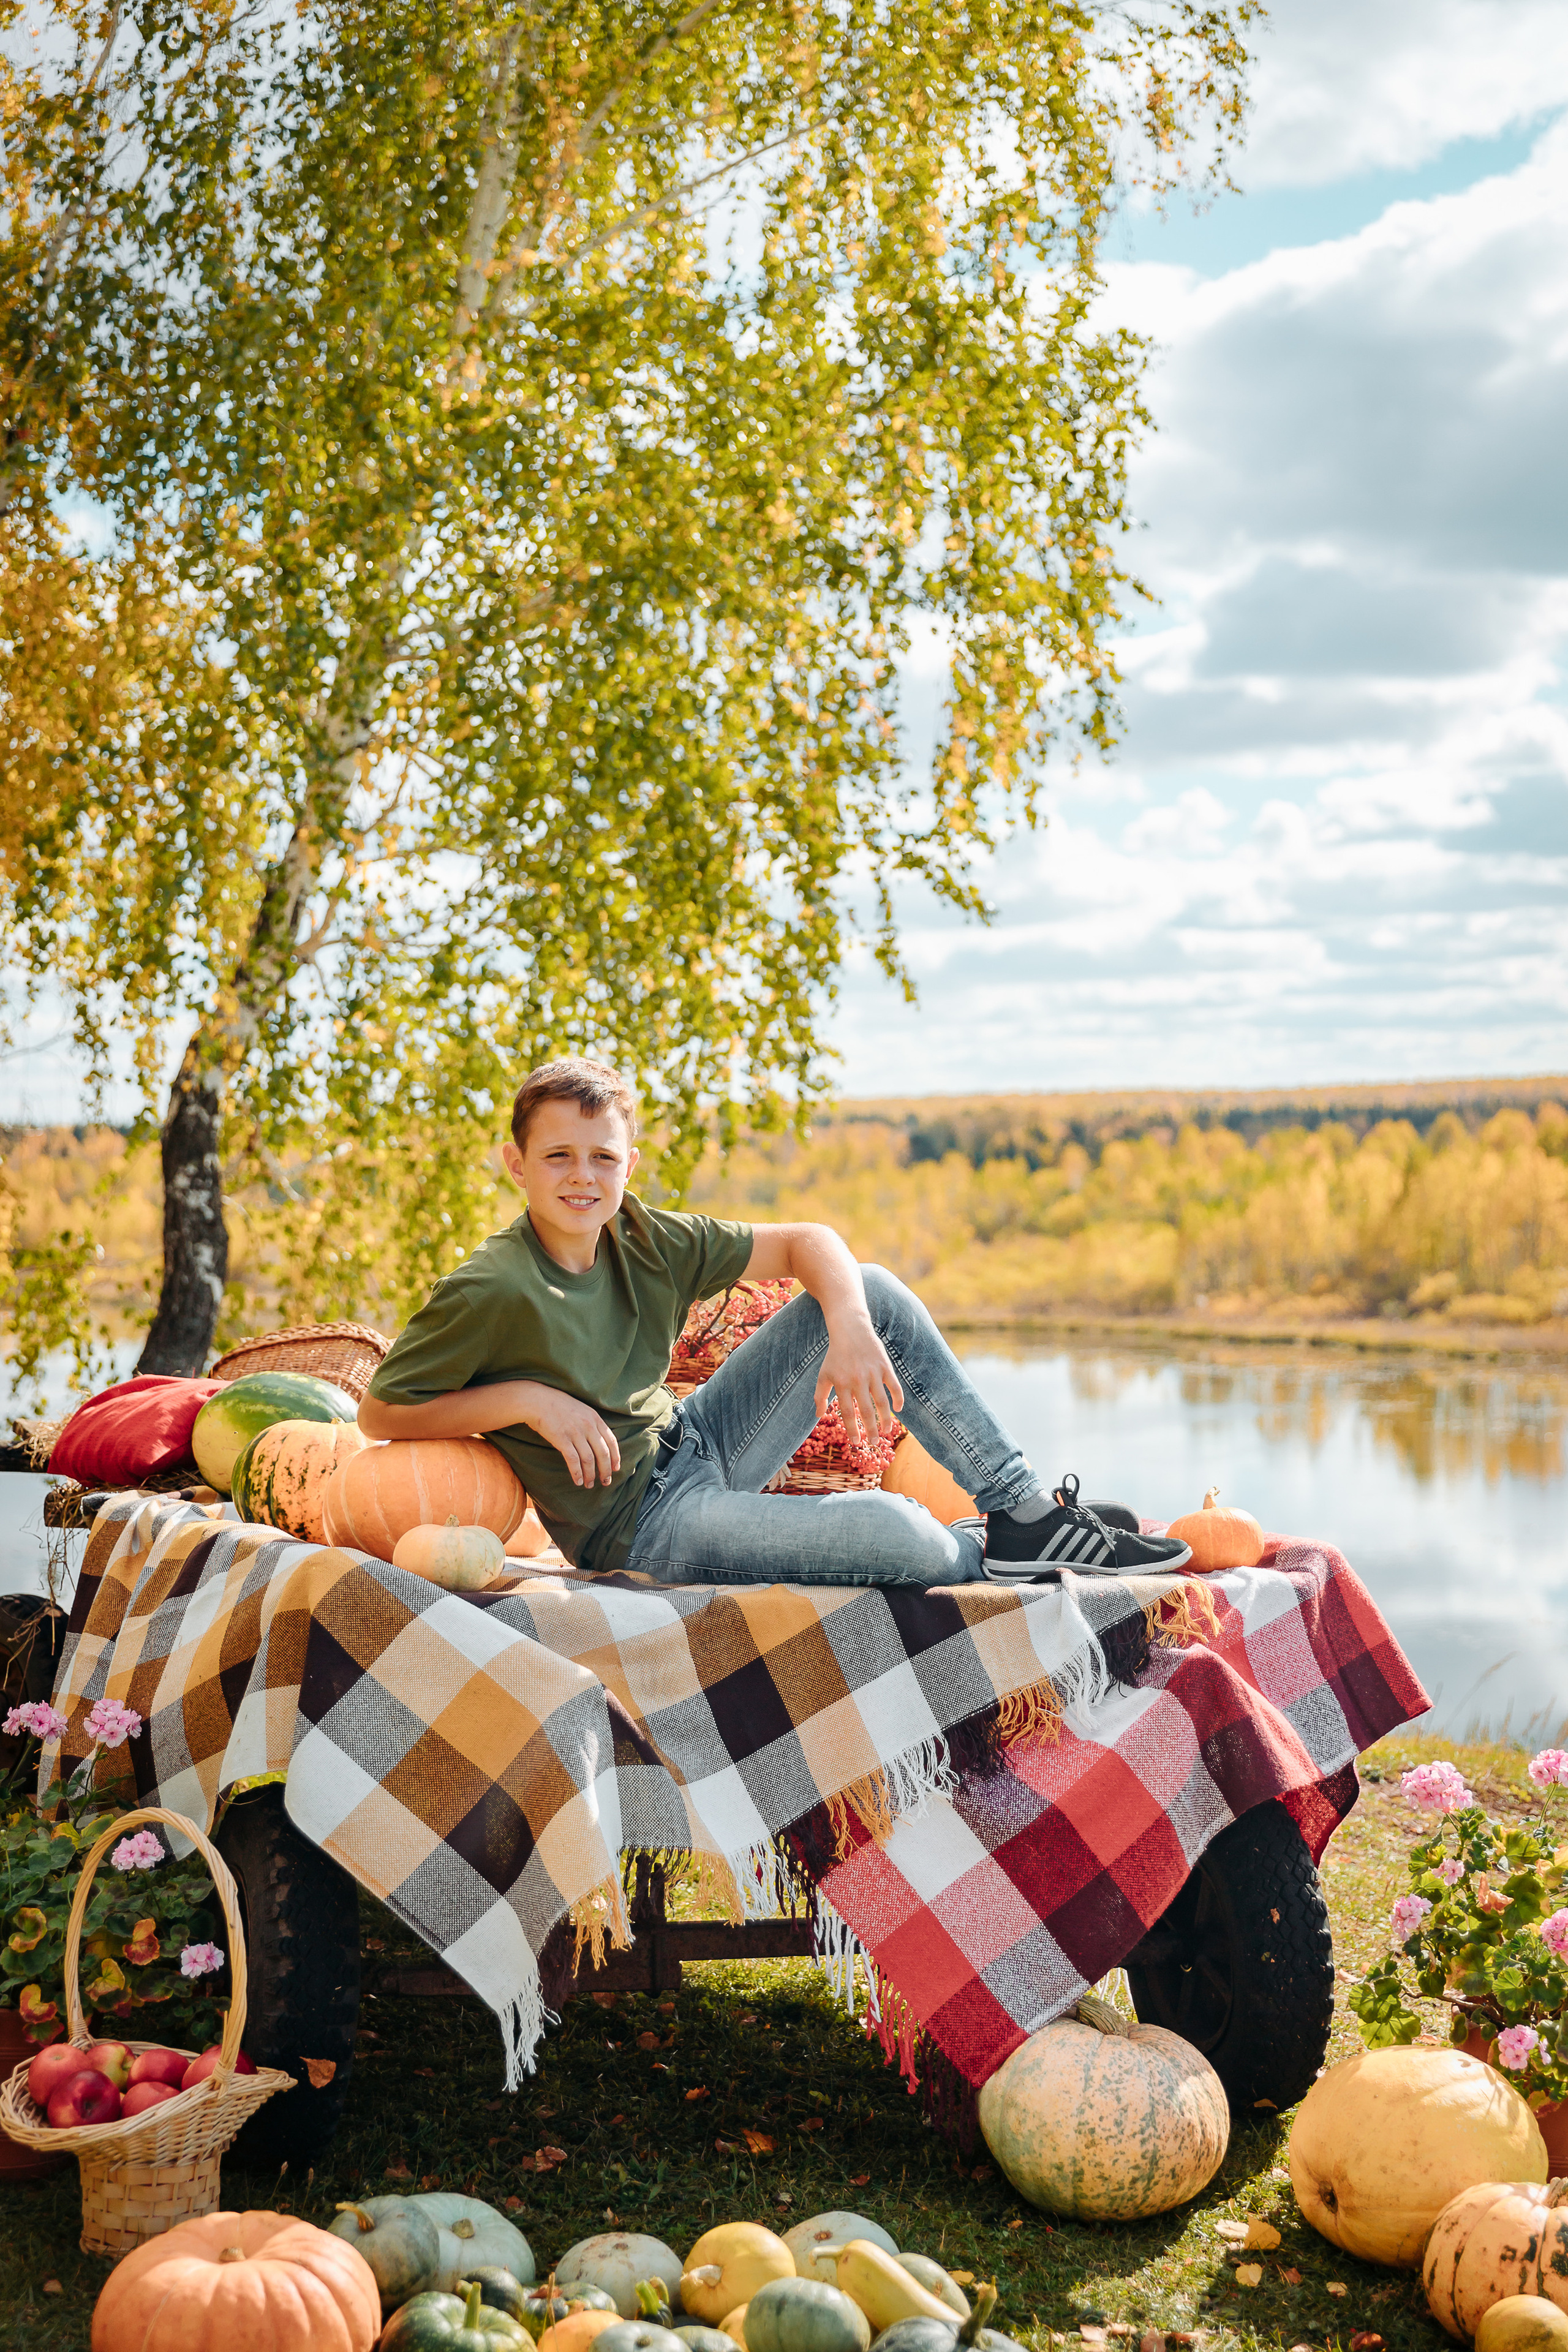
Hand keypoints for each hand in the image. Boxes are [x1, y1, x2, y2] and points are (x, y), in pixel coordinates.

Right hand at [518, 1388, 621, 1487]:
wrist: (537, 1400)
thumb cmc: (557, 1405)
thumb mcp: (581, 1409)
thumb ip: (591, 1423)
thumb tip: (598, 1442)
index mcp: (595, 1418)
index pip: (611, 1441)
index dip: (615, 1457)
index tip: (615, 1468)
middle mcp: (588, 1425)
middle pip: (603, 1453)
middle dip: (605, 1470)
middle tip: (605, 1481)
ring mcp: (575, 1432)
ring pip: (589, 1459)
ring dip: (590, 1475)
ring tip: (589, 1484)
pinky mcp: (562, 1439)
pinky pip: (573, 1460)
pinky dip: (577, 1473)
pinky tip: (577, 1481)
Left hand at [814, 1314, 903, 1450]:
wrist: (851, 1330)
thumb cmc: (835, 1356)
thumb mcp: (823, 1375)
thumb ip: (819, 1396)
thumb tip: (818, 1415)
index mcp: (841, 1384)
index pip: (847, 1412)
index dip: (852, 1429)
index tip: (856, 1443)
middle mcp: (857, 1380)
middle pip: (866, 1411)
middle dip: (871, 1430)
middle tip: (874, 1443)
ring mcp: (873, 1374)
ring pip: (882, 1402)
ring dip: (886, 1419)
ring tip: (886, 1432)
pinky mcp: (885, 1367)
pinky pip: (894, 1386)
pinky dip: (898, 1399)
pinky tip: (899, 1410)